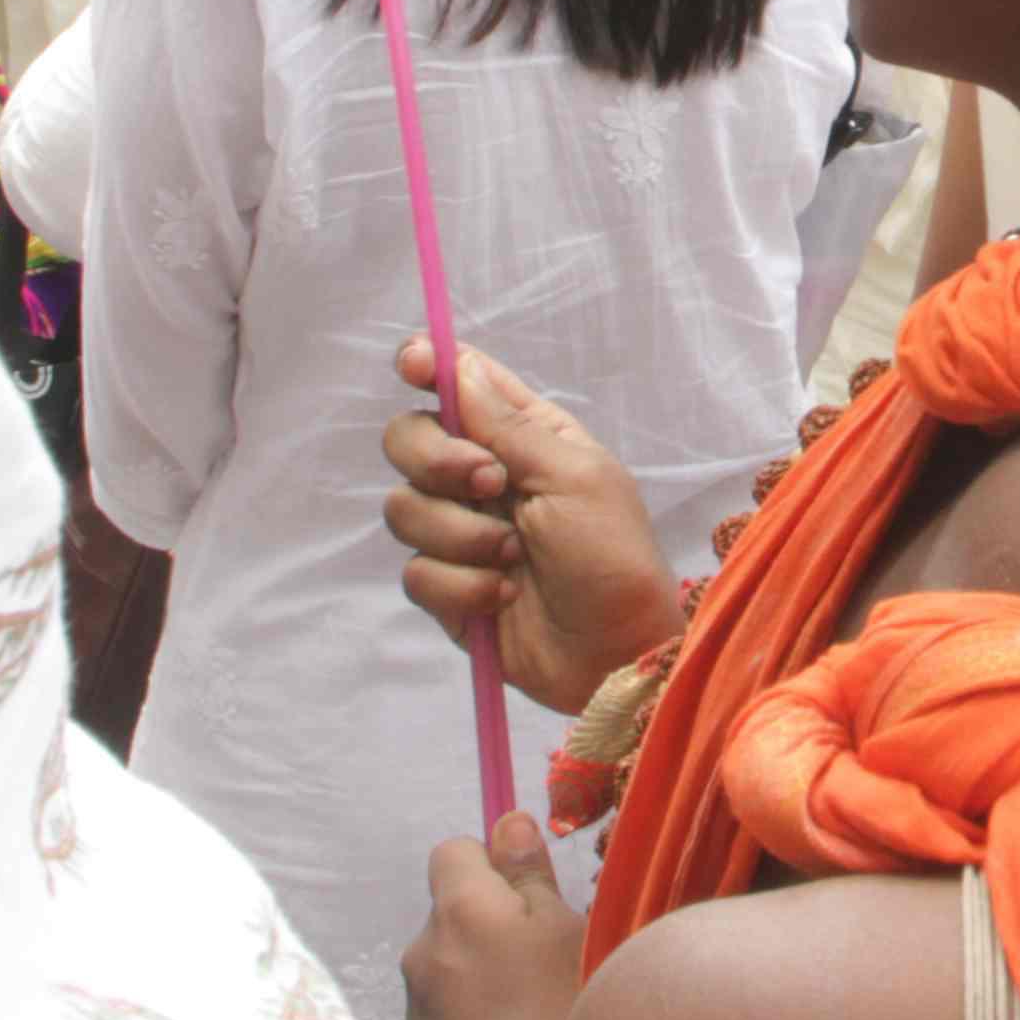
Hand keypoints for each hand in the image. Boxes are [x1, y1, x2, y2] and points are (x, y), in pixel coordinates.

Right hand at [383, 341, 678, 709]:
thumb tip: (461, 367)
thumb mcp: (576, 477)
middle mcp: (484, 477)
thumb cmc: (613, 555)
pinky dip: (460, 586)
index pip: (461, 386)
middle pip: (409, 439)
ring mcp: (461, 534)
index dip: (429, 368)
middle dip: (438, 460)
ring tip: (514, 557)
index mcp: (525, 437)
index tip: (413, 365)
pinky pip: (416, 573)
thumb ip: (511, 425)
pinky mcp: (447, 590)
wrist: (616, 654)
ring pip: (404, 509)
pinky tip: (502, 598)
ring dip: (461, 535)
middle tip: (491, 484)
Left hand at [403, 815, 586, 1019]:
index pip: (453, 851)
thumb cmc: (565, 1015)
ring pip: (447, 973)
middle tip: (543, 965)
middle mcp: (421, 954)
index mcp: (458, 910)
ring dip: (478, 981)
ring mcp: (413, 1014)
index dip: (492, 867)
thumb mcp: (569, 931)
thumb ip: (531, 875)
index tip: (531, 900)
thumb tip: (506, 821)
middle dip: (488, 928)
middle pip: (451, 915)